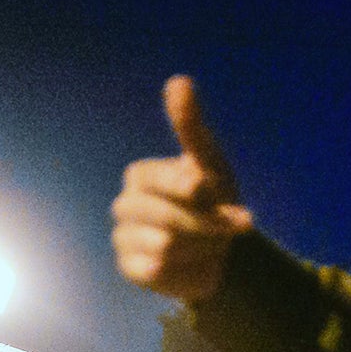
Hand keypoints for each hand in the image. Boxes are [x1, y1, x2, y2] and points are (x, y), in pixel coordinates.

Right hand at [112, 75, 254, 301]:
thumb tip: (179, 81)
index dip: (204, 195)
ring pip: (167, 246)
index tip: (220, 198)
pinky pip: (159, 270)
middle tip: (227, 229)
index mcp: (140, 175)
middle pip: (170, 219)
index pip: (173, 184)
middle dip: (208, 227)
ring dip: (201, 247)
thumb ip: (191, 127)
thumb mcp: (210, 163)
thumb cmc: (214, 201)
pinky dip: (185, 268)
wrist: (221, 251)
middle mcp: (125, 205)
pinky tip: (190, 262)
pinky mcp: (130, 269)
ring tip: (208, 244)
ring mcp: (123, 238)